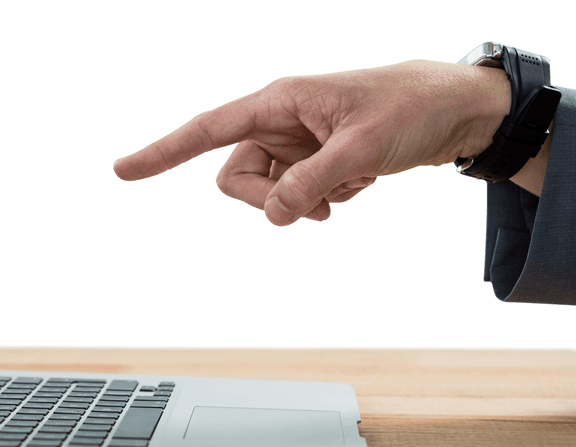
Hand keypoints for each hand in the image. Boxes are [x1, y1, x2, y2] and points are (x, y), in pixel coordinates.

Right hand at [113, 59, 510, 225]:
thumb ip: (309, 183)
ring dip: (300, 204)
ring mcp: (295, 144)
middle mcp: (279, 122)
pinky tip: (357, 181)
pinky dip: (323, 200)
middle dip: (267, 200)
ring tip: (346, 189)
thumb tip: (273, 216)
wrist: (452, 112)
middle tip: (316, 203)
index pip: (207, 130)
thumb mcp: (360, 149)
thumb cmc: (408, 109)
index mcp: (279, 101)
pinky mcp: (313, 162)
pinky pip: (296, 197)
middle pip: (235, 177)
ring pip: (266, 193)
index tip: (122, 170)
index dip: (162, 152)